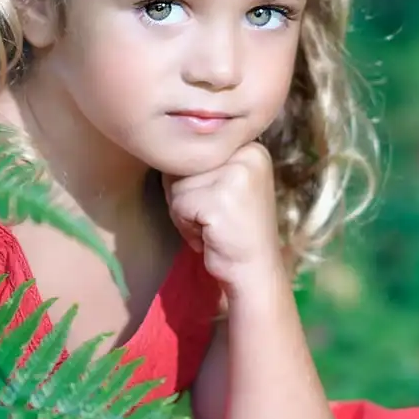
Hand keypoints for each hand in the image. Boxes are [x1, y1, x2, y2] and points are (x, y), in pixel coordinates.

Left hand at [163, 142, 284, 296]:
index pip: (196, 149)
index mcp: (251, 146)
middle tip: (212, 217)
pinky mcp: (220, 200)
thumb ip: (204, 163)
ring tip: (210, 226)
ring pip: (178, 183)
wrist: (255, 271)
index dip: (193, 180)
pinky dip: (184, 225)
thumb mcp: (226, 183)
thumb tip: (163, 149)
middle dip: (186, 195)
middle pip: (185, 164)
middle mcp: (248, 154)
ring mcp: (236, 175)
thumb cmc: (234, 230)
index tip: (215, 202)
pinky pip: (179, 204)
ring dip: (183, 211)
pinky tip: (208, 235)